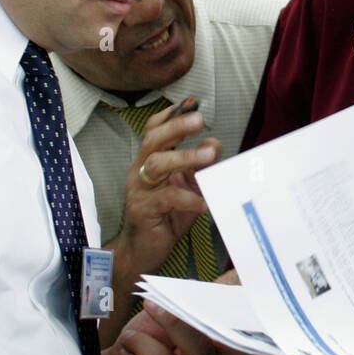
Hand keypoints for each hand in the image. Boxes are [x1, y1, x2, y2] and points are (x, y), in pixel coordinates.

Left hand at [102, 303, 221, 354]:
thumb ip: (180, 303)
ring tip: (128, 347)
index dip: (190, 319)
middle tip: (139, 322)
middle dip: (164, 327)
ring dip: (136, 348)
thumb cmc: (144, 341)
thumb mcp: (162, 318)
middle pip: (194, 348)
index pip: (214, 333)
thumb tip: (192, 286)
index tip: (156, 303)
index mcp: (212, 350)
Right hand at [116, 98, 222, 275]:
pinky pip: (166, 199)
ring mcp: (139, 190)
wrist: (143, 251)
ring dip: (184, 157)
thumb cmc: (166, 215)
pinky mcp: (143, 211)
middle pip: (153, 140)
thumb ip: (199, 166)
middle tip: (200, 120)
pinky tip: (204, 203)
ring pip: (157, 164)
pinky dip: (188, 198)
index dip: (171, 115)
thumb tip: (214, 143)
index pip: (154, 130)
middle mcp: (140, 171)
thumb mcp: (187, 186)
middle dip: (176, 127)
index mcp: (149, 160)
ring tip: (209, 156)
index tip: (191, 103)